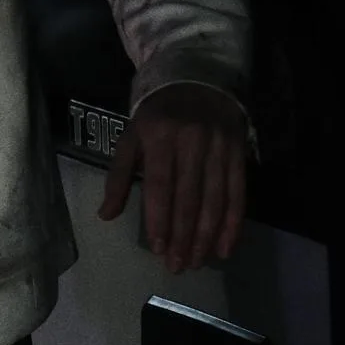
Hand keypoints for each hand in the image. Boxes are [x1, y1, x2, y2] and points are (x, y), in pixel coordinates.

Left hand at [97, 84, 247, 272]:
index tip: (158, 249)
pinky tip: (224, 247)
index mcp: (159, 136)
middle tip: (178, 266)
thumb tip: (105, 215)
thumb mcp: (131, 137)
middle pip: (189, 198)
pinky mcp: (239, 153)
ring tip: (196, 261)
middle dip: (183, 236)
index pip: (160, 185)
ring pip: (215, 200)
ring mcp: (219, 147)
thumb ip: (118, 176)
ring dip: (206, 236)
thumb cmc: (156, 114)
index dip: (160, 219)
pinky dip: (233, 223)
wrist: (197, 78)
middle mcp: (192, 141)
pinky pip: (238, 194)